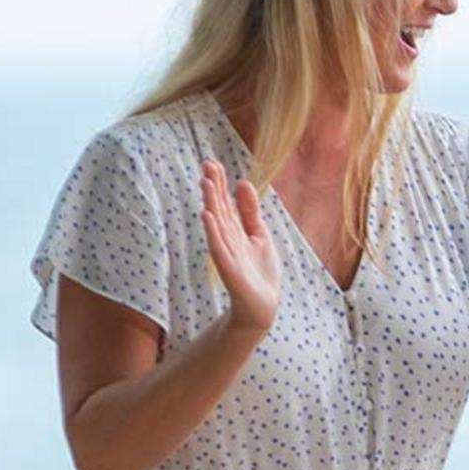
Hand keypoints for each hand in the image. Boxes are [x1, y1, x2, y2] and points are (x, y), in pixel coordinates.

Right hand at [199, 156, 279, 334]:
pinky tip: (207, 215)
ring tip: (206, 182)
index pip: (226, 203)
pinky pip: (218, 247)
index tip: (214, 162)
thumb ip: (250, 211)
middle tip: (207, 163)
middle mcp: (228, 239)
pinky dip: (212, 231)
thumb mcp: (260, 235)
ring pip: (217, 223)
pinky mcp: (228, 268)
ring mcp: (227, 253)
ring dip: (211, 203)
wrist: (261, 307)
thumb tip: (242, 182)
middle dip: (214, 187)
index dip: (221, 183)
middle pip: (220, 209)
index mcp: (236, 231)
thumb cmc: (259, 273)